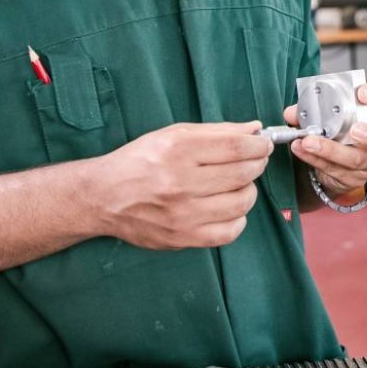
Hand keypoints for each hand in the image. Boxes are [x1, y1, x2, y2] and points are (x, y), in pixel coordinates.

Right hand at [100, 122, 271, 250]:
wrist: (103, 196)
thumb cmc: (140, 161)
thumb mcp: (173, 135)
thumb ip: (216, 132)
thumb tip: (254, 129)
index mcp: (179, 150)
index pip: (236, 146)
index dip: (258, 144)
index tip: (263, 144)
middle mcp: (181, 182)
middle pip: (243, 173)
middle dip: (257, 164)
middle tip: (254, 161)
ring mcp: (183, 214)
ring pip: (241, 202)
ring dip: (248, 191)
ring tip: (237, 184)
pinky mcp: (183, 238)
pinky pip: (229, 232)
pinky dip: (238, 219)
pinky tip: (228, 209)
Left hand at [288, 77, 366, 197]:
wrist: (337, 158)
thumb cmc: (341, 125)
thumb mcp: (334, 109)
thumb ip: (315, 106)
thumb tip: (293, 112)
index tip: (362, 93)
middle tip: (355, 130)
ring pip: (358, 160)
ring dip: (331, 150)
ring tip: (309, 140)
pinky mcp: (355, 177)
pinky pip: (335, 169)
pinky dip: (315, 158)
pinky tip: (300, 149)